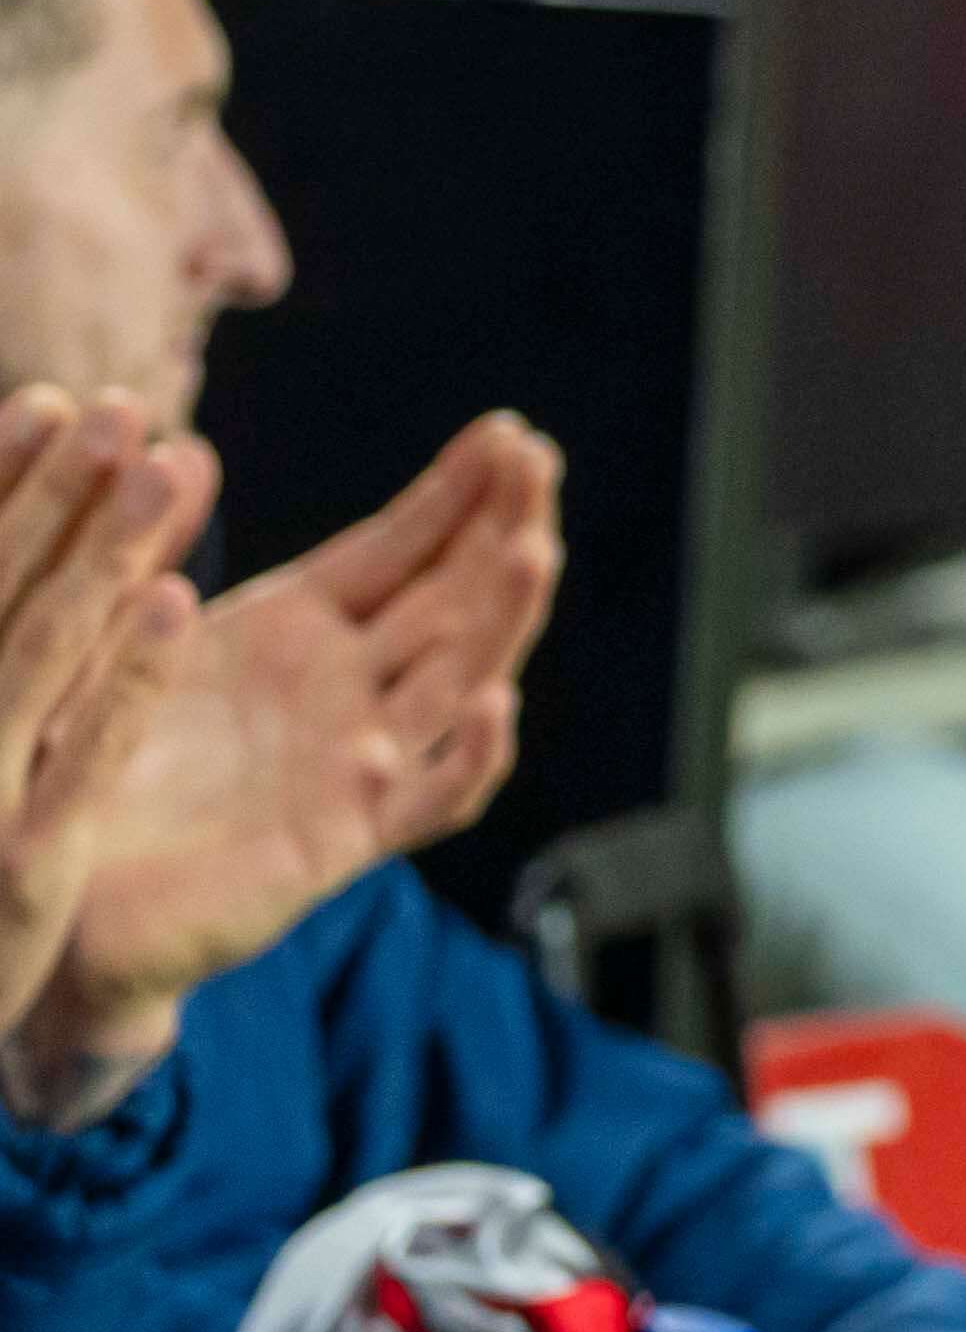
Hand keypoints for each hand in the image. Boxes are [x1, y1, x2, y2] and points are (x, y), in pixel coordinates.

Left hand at [33, 417, 547, 1106]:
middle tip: (541, 462)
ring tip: (531, 551)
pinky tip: (491, 704)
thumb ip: (142, 557)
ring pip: (460, 679)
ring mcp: (356, 763)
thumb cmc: (78, 768)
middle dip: (503, 528)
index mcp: (294, 633)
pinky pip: (428, 800)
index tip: (508, 433)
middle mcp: (344, 691)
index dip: (456, 494)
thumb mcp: (104, 643)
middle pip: (453, 599)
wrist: (58, 898)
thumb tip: (179, 448)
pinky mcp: (344, 842)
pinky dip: (467, 757)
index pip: (400, 550)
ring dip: (503, 617)